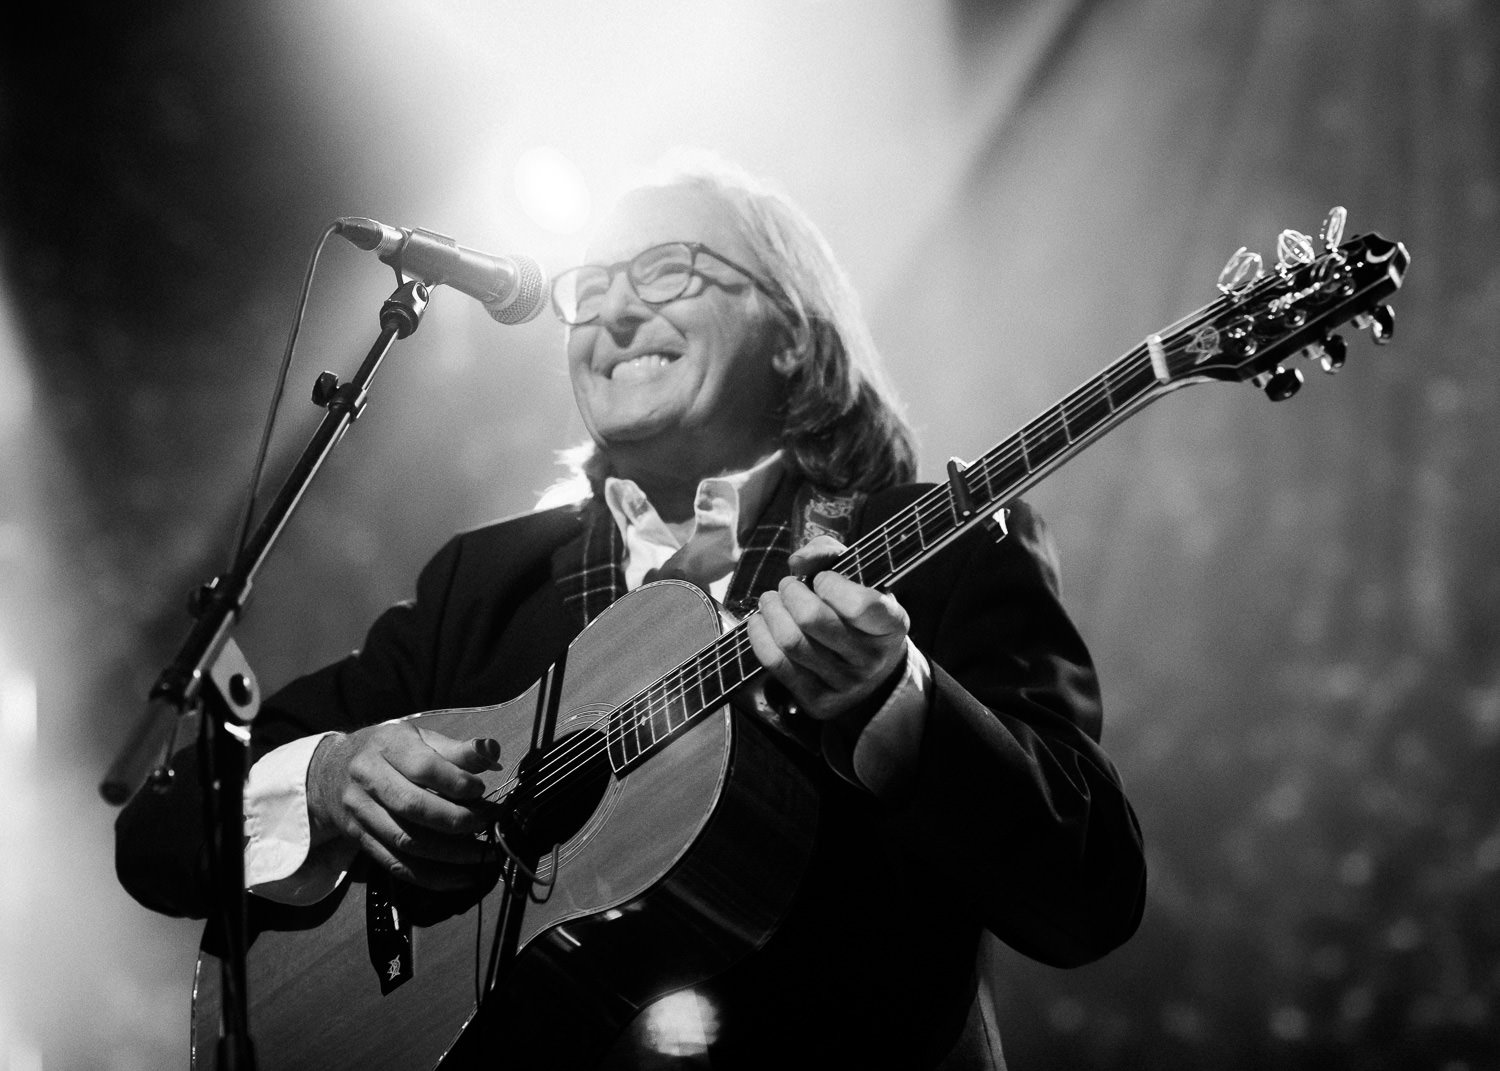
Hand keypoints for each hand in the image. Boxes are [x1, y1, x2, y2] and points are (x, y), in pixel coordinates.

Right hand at [307, 722, 503, 889]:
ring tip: (482, 852)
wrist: (329, 771)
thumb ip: (457, 749)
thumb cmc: (387, 752)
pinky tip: (462, 877)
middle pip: (413, 806)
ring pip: (406, 841)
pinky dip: (432, 876)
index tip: (482, 790)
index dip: (457, 782)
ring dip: (450, 853)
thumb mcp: (419, 738)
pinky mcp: (360, 839)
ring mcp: (360, 812)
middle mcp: (368, 778)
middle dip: (456, 819)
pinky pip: (396, 864)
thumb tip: (491, 751)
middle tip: (488, 822)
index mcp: (386, 745)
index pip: (423, 766)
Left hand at [745, 535, 910, 721]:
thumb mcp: (860, 579)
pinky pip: (777, 664)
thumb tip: (797, 561)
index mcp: (891, 624)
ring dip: (771, 611)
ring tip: (770, 600)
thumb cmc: (860, 615)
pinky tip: (760, 622)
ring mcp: (844, 683)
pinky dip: (759, 636)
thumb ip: (829, 555)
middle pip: (813, 619)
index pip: (858, 604)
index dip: (830, 584)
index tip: (822, 580)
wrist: (873, 675)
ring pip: (791, 642)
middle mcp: (871, 658)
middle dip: (790, 593)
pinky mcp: (818, 700)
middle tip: (787, 586)